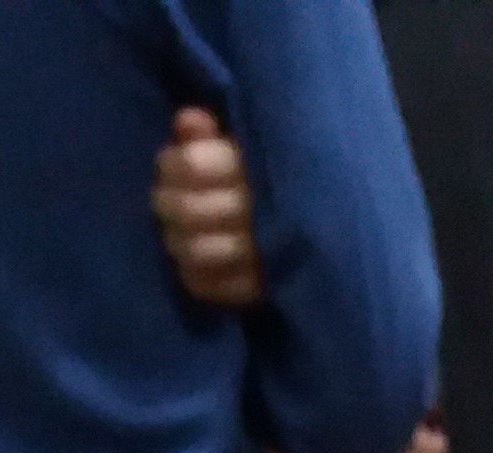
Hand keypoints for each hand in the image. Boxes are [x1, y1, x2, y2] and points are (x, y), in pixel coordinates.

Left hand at [153, 106, 261, 310]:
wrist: (328, 231)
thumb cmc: (275, 177)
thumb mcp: (247, 143)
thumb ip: (214, 133)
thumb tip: (186, 121)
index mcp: (254, 167)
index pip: (191, 164)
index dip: (171, 164)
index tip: (171, 163)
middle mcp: (257, 211)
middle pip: (188, 210)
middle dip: (168, 203)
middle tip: (164, 202)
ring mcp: (258, 256)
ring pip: (195, 250)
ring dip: (177, 240)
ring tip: (177, 233)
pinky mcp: (257, 291)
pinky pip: (206, 286)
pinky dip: (192, 274)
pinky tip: (191, 262)